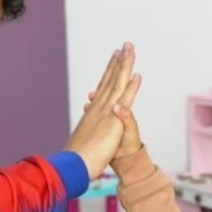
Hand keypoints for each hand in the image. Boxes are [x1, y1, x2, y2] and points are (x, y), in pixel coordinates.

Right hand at [64, 43, 141, 178]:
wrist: (75, 166)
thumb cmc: (78, 157)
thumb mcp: (86, 137)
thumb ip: (90, 124)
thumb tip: (87, 109)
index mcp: (93, 111)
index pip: (103, 87)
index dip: (109, 72)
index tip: (114, 58)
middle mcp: (99, 107)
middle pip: (110, 80)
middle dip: (117, 62)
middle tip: (124, 46)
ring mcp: (105, 111)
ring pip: (117, 83)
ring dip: (124, 66)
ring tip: (129, 49)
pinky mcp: (113, 120)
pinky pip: (124, 99)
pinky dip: (131, 87)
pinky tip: (137, 75)